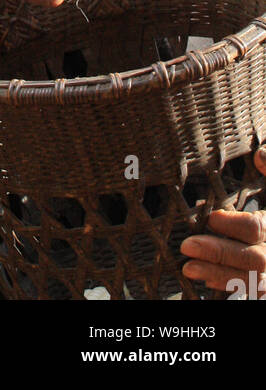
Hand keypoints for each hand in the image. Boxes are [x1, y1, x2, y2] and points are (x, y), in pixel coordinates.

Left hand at [180, 147, 265, 296]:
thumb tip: (259, 156)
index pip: (256, 228)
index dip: (234, 224)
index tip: (211, 218)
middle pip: (252, 259)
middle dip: (220, 254)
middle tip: (187, 245)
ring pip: (250, 279)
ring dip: (218, 274)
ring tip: (188, 267)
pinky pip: (250, 289)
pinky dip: (228, 284)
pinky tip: (205, 279)